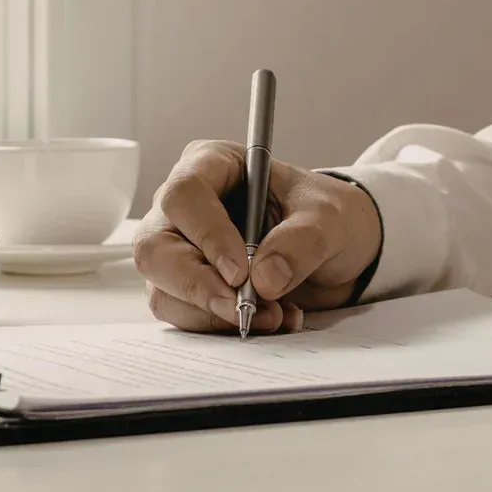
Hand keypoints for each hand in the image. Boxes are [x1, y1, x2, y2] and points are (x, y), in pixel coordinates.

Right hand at [133, 140, 381, 334]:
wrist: (336, 249)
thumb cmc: (325, 216)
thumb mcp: (329, 218)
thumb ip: (301, 242)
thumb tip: (264, 278)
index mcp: (211, 165)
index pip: (184, 195)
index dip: (207, 235)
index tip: (240, 272)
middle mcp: (184, 206)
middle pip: (155, 247)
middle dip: (198, 286)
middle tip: (243, 310)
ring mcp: (179, 247)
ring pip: (163, 287)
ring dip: (214, 313)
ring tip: (272, 315)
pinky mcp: (186, 285)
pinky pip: (182, 313)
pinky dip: (220, 326)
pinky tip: (267, 318)